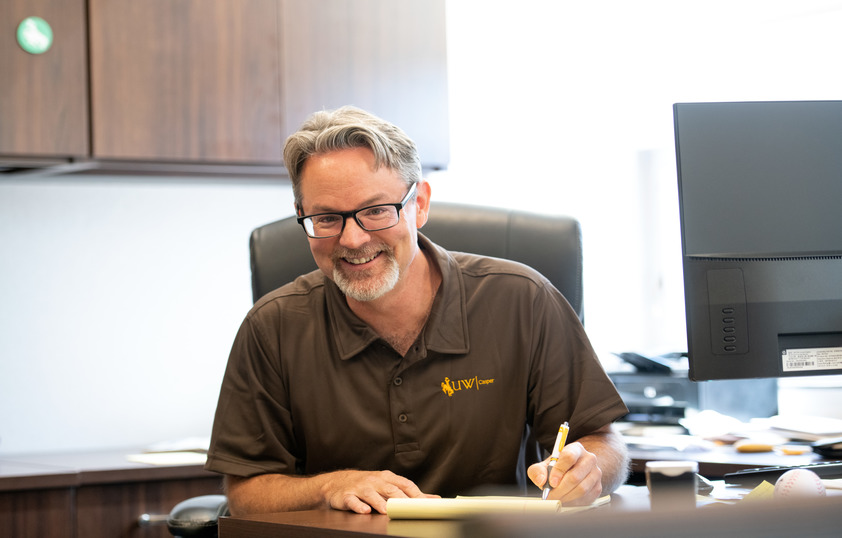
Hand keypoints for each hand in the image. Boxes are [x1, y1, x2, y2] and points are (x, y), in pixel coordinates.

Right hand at [321, 470, 438, 513]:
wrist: (337, 483)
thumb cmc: (367, 485)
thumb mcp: (387, 484)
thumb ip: (409, 493)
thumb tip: (433, 499)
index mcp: (386, 478)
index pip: (404, 484)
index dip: (415, 494)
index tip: (425, 504)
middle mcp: (374, 481)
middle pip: (390, 489)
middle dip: (400, 499)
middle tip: (410, 509)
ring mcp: (360, 488)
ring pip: (371, 494)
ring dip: (379, 502)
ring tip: (387, 511)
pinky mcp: (347, 496)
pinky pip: (352, 501)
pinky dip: (359, 506)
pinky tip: (365, 511)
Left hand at [527, 442, 602, 505]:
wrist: (573, 471)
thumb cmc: (557, 468)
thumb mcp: (545, 465)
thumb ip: (538, 471)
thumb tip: (541, 481)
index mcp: (576, 449)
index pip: (569, 457)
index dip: (559, 471)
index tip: (551, 482)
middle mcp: (589, 459)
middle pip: (575, 476)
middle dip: (560, 489)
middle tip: (550, 496)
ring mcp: (596, 473)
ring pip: (581, 489)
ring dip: (566, 497)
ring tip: (556, 499)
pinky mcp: (598, 487)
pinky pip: (586, 498)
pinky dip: (573, 502)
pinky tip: (565, 500)